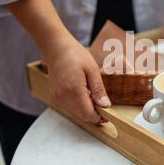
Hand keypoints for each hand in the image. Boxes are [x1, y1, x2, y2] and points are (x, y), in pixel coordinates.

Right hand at [6, 0, 110, 123]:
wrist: (56, 47)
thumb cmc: (74, 54)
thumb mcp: (92, 70)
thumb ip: (98, 90)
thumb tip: (105, 105)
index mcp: (74, 90)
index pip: (88, 114)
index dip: (99, 117)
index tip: (108, 114)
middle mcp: (63, 97)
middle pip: (82, 116)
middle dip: (94, 113)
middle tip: (103, 103)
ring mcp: (57, 97)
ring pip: (76, 112)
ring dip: (86, 109)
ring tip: (93, 94)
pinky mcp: (55, 96)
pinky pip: (69, 106)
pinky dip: (79, 104)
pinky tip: (83, 93)